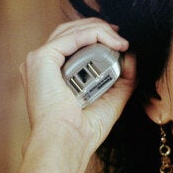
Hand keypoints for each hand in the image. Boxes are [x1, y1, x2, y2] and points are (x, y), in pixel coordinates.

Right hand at [18, 17, 135, 172]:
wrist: (69, 141)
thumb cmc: (84, 129)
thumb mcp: (112, 97)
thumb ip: (123, 77)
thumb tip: (133, 56)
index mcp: (53, 74)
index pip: (74, 43)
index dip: (98, 37)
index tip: (120, 43)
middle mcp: (44, 65)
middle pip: (72, 32)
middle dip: (100, 30)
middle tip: (122, 38)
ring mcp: (39, 61)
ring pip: (72, 30)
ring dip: (101, 31)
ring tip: (121, 42)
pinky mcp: (41, 59)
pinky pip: (71, 36)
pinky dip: (94, 34)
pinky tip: (112, 42)